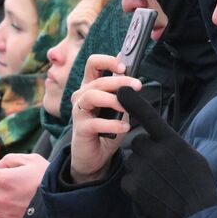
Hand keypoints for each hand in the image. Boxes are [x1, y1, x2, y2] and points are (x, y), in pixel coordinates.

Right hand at [66, 53, 139, 183]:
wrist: (96, 156)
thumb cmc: (107, 129)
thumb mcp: (118, 108)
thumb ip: (123, 92)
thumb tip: (132, 75)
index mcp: (91, 86)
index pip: (93, 63)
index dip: (108, 61)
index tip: (124, 67)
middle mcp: (81, 95)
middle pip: (98, 80)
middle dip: (120, 81)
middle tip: (137, 86)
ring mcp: (79, 112)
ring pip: (92, 96)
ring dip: (113, 99)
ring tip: (128, 108)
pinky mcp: (80, 129)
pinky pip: (95, 123)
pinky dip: (112, 124)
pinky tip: (124, 128)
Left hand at [118, 87, 216, 217]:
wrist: (195, 216)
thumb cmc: (199, 186)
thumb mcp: (193, 157)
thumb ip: (174, 145)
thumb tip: (162, 140)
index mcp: (172, 141)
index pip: (149, 115)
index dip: (133, 101)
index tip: (121, 89)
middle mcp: (155, 151)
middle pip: (138, 142)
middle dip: (145, 153)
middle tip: (161, 170)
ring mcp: (142, 168)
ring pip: (132, 162)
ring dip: (140, 170)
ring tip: (159, 185)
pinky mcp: (132, 185)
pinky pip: (127, 180)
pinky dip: (136, 187)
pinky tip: (151, 195)